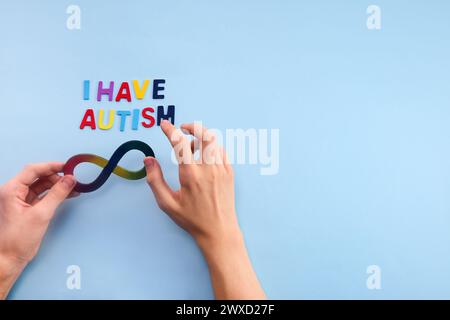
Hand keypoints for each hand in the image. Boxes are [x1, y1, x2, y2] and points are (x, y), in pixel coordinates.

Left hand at [0, 163, 76, 298]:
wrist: (9, 259)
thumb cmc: (17, 239)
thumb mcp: (41, 214)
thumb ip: (57, 194)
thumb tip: (70, 180)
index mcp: (11, 190)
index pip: (32, 170)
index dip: (51, 166)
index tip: (67, 167)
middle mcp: (14, 192)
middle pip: (38, 177)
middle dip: (56, 177)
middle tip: (73, 179)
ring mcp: (20, 200)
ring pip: (41, 186)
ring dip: (57, 186)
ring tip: (74, 187)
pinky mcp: (27, 208)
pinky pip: (43, 196)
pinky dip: (55, 194)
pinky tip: (68, 194)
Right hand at [145, 120, 264, 298]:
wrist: (219, 231)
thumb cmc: (192, 219)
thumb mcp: (167, 203)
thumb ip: (155, 180)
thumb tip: (148, 159)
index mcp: (191, 175)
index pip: (180, 143)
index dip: (170, 130)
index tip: (163, 124)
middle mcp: (208, 169)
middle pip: (204, 135)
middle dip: (192, 127)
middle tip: (182, 129)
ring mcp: (222, 169)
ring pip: (214, 142)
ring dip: (201, 139)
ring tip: (191, 150)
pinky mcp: (230, 173)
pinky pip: (221, 151)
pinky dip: (211, 148)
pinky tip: (204, 157)